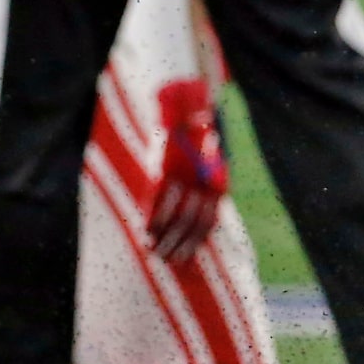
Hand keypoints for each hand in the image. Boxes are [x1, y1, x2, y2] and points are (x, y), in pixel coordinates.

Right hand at [147, 79, 226, 265]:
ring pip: (176, 217)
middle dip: (178, 245)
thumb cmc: (194, 132)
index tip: (182, 260)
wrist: (186, 101)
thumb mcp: (205, 159)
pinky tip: (146, 233)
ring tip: (155, 253)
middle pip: (192, 224)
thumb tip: (192, 214)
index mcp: (217, 182)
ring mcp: (185, 177)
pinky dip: (154, 219)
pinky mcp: (166, 170)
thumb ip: (202, 185)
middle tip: (166, 261)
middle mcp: (204, 182)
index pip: (207, 222)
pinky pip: (160, 201)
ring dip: (166, 238)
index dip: (194, 243)